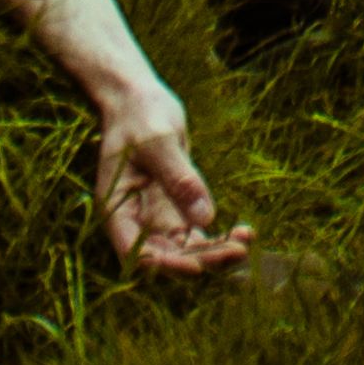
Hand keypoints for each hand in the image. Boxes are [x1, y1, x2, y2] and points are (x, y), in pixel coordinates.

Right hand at [86, 83, 247, 278]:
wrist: (139, 97)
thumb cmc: (139, 115)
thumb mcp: (158, 142)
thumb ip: (180, 179)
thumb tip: (205, 219)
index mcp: (116, 209)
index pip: (136, 253)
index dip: (165, 265)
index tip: (198, 267)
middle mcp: (135, 221)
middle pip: (167, 256)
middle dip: (202, 260)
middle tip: (238, 253)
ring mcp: (156, 217)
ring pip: (186, 249)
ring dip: (215, 252)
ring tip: (247, 243)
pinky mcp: (176, 208)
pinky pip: (198, 232)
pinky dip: (220, 237)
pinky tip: (245, 233)